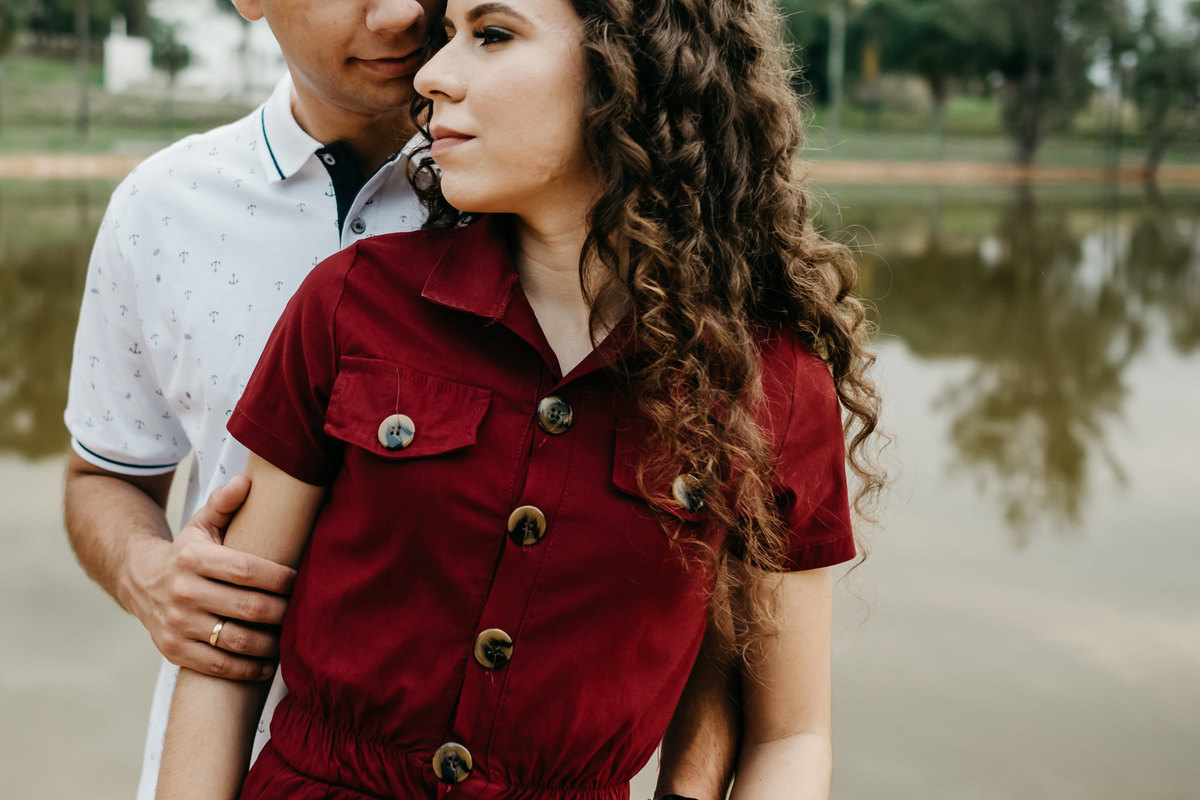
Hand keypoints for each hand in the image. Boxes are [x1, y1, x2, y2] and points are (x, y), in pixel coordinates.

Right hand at [124, 475, 295, 679]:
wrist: (139, 581)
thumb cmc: (186, 552)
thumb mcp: (201, 525)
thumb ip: (224, 504)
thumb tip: (247, 481)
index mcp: (193, 558)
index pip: (246, 570)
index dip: (279, 578)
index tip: (300, 581)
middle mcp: (182, 592)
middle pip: (246, 607)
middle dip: (281, 612)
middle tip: (301, 612)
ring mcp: (176, 624)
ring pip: (235, 639)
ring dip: (269, 643)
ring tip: (289, 639)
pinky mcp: (173, 650)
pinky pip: (217, 666)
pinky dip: (246, 669)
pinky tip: (268, 664)